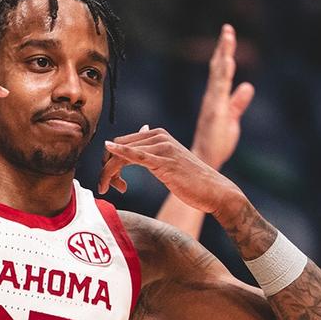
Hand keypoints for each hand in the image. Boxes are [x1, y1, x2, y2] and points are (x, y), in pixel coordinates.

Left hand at [98, 126, 246, 213]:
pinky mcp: (164, 161)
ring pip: (122, 153)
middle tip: (107, 188)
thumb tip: (142, 129)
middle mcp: (158, 136)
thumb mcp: (169, 159)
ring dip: (109, 172)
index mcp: (157, 134)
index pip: (122, 142)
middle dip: (106, 167)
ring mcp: (162, 147)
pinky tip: (108, 160)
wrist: (214, 190)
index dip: (110, 161)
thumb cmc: (192, 179)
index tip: (113, 182)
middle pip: (118, 145)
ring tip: (110, 189)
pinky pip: (136, 157)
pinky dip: (119, 156)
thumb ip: (153, 147)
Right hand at [192, 24, 255, 169]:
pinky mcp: (215, 112)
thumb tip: (247, 85)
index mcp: (217, 97)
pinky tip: (228, 62)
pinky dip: (223, 75)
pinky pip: (219, 90)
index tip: (228, 34)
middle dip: (224, 47)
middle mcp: (213, 97)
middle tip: (228, 28)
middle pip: (219, 67)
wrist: (206, 161)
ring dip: (223, 55)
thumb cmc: (217, 143)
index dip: (225, 52)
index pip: (221, 71)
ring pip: (219, 74)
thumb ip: (239, 102)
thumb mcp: (232, 119)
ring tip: (228, 37)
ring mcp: (213, 103)